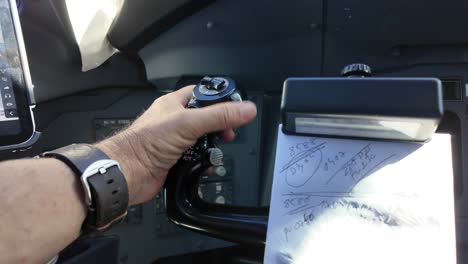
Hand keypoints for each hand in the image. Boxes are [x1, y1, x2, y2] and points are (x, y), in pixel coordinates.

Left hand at [97, 86, 256, 204]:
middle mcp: (174, 121)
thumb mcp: (189, 123)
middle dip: (219, 128)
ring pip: (202, 141)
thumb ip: (219, 115)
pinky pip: (196, 160)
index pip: (202, 94)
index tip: (235, 108)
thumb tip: (246, 108)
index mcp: (174, 104)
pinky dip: (204, 164)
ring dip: (212, 148)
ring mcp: (175, 142)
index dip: (219, 99)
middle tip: (228, 134)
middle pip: (205, 120)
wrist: (129, 173)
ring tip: (217, 152)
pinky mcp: (175, 161)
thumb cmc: (147, 142)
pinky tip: (208, 166)